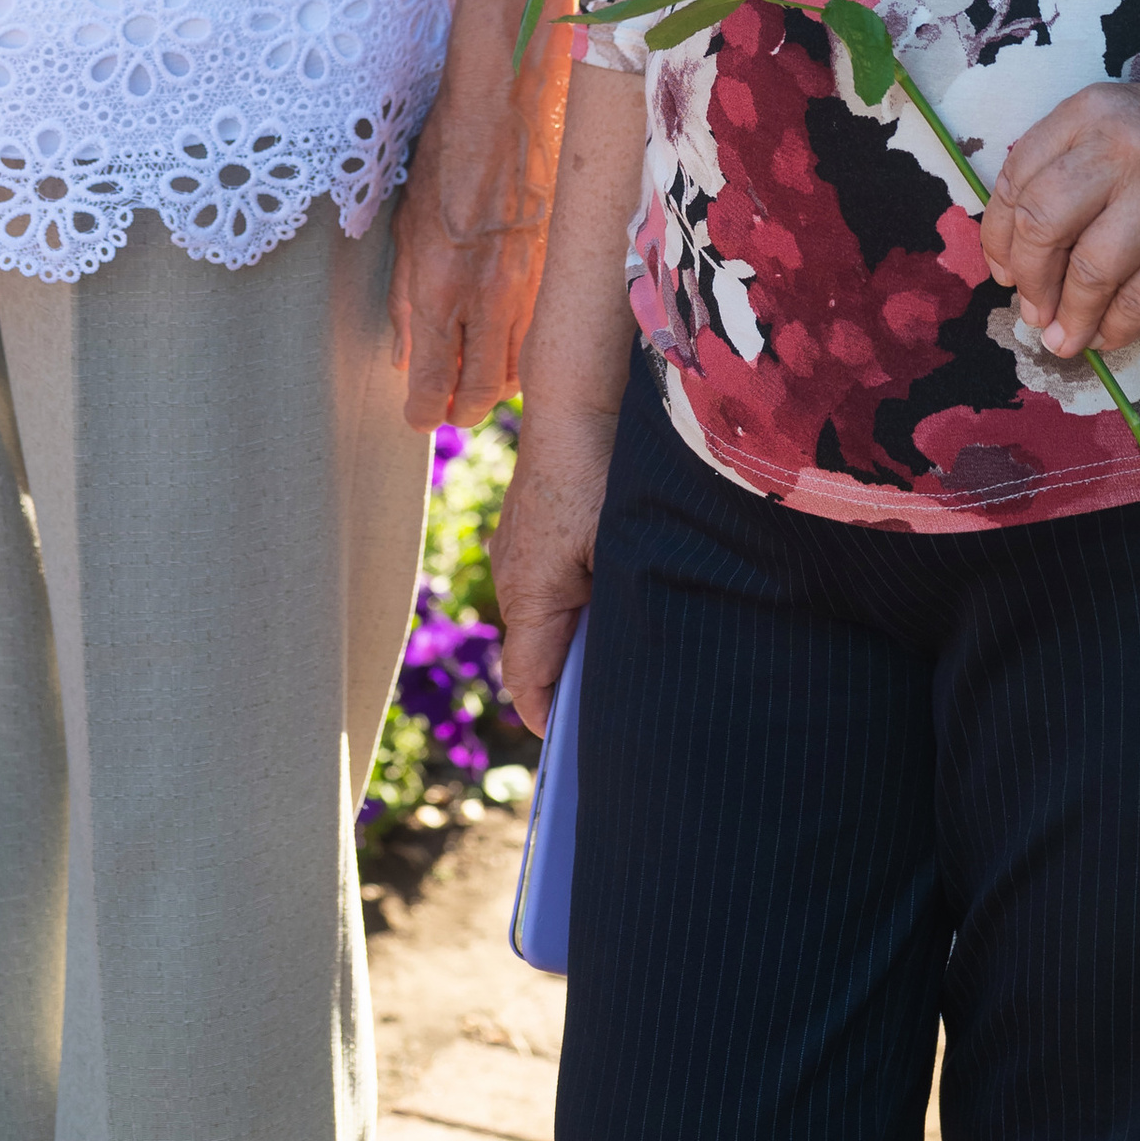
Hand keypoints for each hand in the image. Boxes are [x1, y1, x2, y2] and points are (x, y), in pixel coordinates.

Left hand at [389, 84, 555, 427]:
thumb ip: (404, 300)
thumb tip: (405, 355)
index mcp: (442, 290)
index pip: (434, 384)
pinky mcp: (556, 273)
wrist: (501, 112)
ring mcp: (530, 288)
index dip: (424, 412)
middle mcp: (489, 299)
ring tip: (476, 378)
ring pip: (519, 370)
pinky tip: (506, 340)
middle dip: (463, 410)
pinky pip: (542, 333)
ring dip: (496, 384)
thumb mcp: (405, 229)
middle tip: (449, 408)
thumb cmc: (444, 161)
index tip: (418, 416)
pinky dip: (523, 350)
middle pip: (483, 393)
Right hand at [489, 397, 615, 730]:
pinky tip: (614, 584)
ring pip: (545, 616)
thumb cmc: (603, 474)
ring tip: (626, 642)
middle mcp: (512, 577)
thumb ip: (614, 614)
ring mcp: (517, 549)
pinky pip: (548, 580)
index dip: (555, 721)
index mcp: (529, 595)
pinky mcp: (530, 527)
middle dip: (573, 680)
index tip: (587, 744)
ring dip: (578, 633)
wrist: (576, 396)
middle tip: (622, 701)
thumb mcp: (618, 550)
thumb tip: (621, 668)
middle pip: (537, 655)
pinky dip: (576, 596)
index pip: (528, 685)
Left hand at [981, 71, 1139, 364]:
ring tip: (1061, 338)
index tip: (1003, 270)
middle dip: (1028, 280)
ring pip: (1090, 272)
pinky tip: (1106, 336)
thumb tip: (1010, 256)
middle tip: (1030, 309)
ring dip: (1068, 318)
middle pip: (1042, 224)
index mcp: (1089, 112)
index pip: (1017, 178)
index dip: (998, 236)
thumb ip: (1059, 167)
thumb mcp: (1110, 124)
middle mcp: (1123, 148)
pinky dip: (1115, 329)